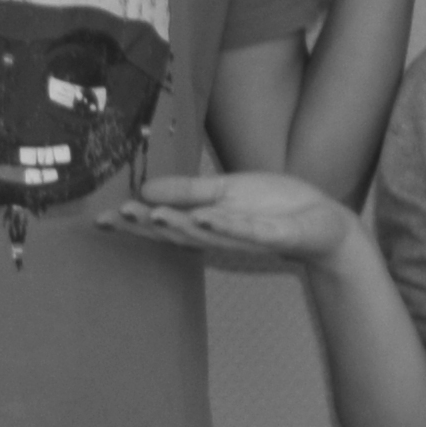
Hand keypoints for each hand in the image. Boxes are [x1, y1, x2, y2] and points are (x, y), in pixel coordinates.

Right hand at [98, 170, 360, 271]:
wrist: (324, 221)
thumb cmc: (275, 206)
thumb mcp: (225, 190)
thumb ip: (187, 191)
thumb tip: (144, 189)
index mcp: (204, 224)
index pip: (162, 224)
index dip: (133, 224)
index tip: (102, 219)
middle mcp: (219, 235)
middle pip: (177, 233)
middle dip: (147, 226)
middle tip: (118, 217)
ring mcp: (246, 237)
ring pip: (206, 234)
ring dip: (179, 226)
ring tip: (151, 214)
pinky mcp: (274, 235)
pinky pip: (246, 231)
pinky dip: (225, 225)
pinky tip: (205, 216)